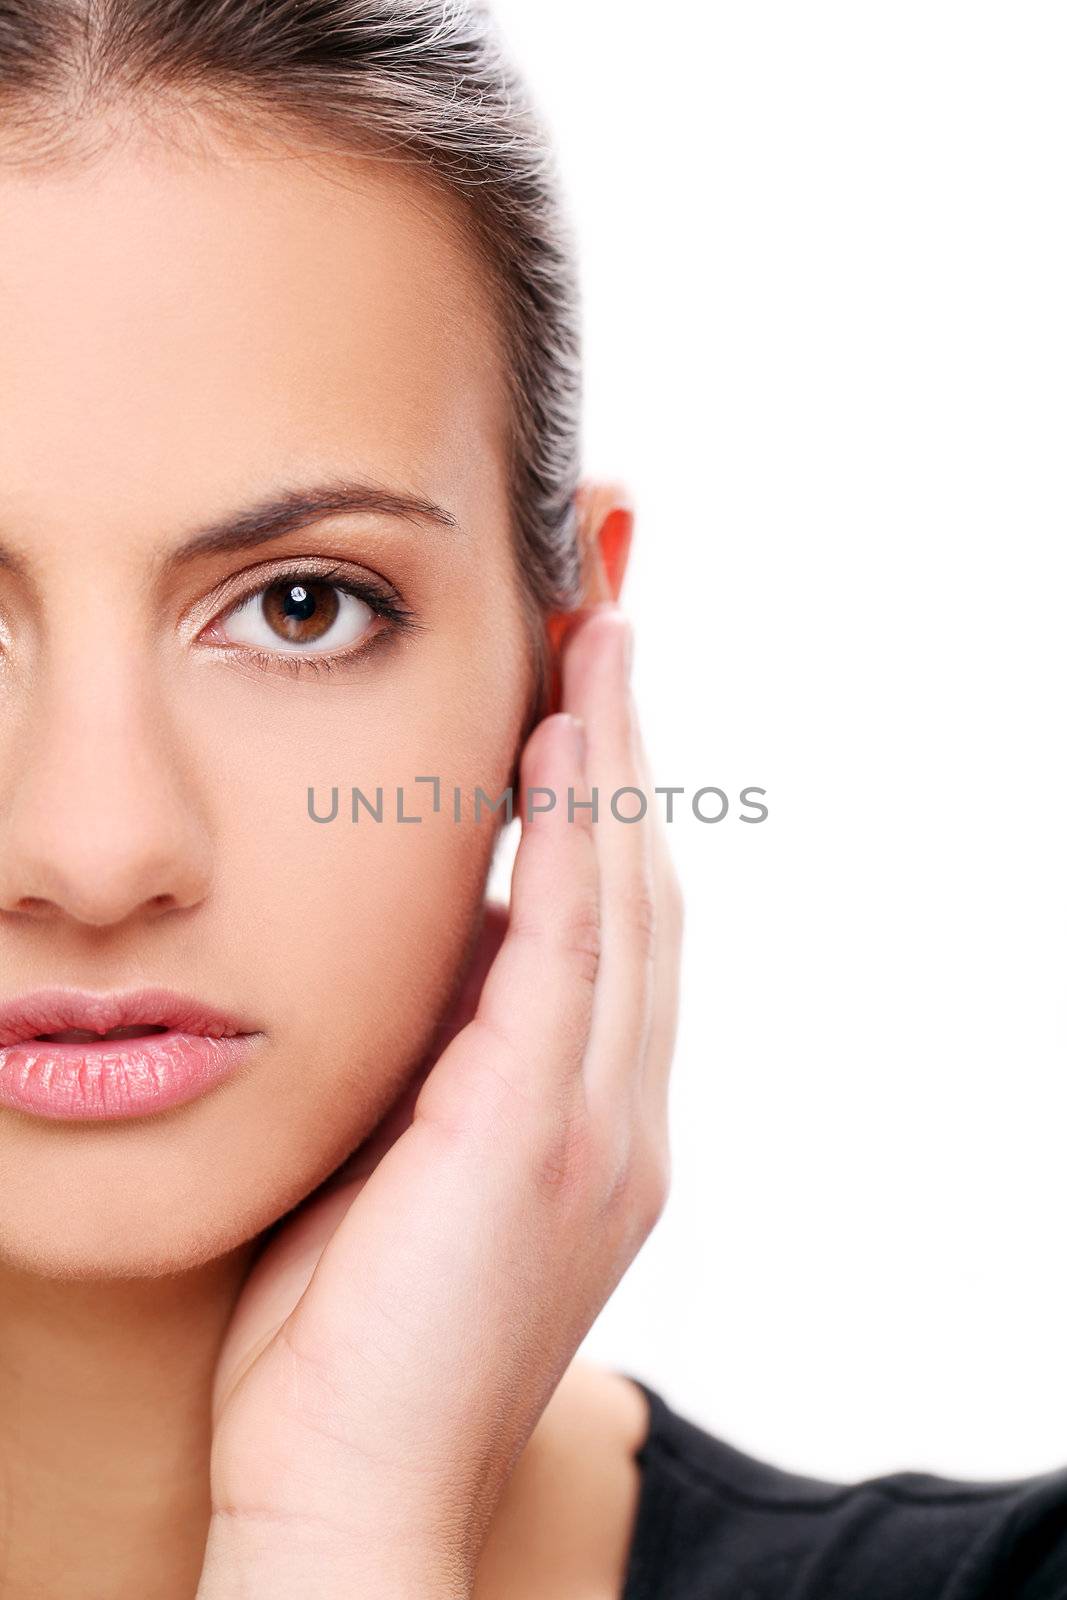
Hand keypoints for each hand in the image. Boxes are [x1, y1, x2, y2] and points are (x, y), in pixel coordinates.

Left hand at [195, 604, 684, 1598]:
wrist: (347, 1484)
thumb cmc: (352, 1333)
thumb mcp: (408, 1167)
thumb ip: (442, 1060)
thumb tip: (432, 946)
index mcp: (592, 1127)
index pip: (616, 935)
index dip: (613, 815)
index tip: (590, 711)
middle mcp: (619, 1114)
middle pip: (642, 893)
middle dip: (630, 756)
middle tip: (614, 635)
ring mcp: (595, 1123)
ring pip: (623, 899)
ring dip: (613, 764)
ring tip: (601, 648)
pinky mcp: (538, 1132)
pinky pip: (569, 949)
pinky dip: (576, 841)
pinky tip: (566, 748)